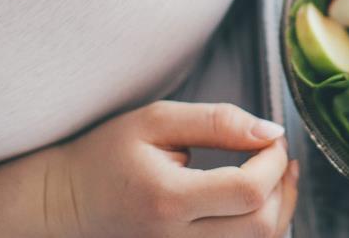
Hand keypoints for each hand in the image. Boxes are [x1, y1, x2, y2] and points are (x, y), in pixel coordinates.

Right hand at [44, 101, 297, 237]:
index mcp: (168, 200)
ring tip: (274, 177)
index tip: (272, 138)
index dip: (275, 161)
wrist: (65, 205)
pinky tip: (253, 205)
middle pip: (263, 226)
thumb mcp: (155, 122)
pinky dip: (257, 229)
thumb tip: (270, 132)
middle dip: (284, 187)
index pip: (248, 190)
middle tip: (280, 157)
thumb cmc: (106, 158)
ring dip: (278, 210)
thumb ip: (216, 122)